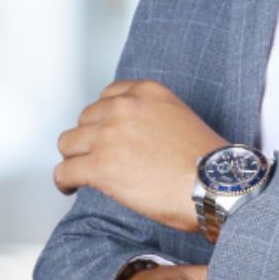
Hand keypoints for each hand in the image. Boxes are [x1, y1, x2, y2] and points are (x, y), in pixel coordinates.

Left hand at [54, 79, 225, 230]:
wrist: (213, 184)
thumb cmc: (204, 159)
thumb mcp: (179, 116)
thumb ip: (150, 114)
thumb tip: (132, 134)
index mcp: (146, 92)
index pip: (108, 95)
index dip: (104, 117)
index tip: (105, 130)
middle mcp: (124, 107)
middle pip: (85, 119)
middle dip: (89, 138)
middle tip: (96, 155)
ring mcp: (109, 136)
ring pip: (69, 143)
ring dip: (75, 157)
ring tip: (80, 171)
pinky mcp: (99, 166)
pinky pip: (64, 171)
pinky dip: (65, 181)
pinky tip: (71, 187)